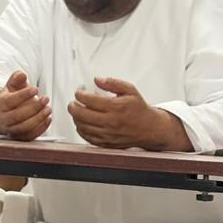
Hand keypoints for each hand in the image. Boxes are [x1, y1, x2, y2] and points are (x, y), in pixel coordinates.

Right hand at [0, 71, 50, 140]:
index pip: (10, 101)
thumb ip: (16, 78)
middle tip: (46, 99)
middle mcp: (3, 119)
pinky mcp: (19, 138)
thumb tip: (22, 74)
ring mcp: (11, 130)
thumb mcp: (11, 86)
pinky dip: (41, 129)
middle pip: (17, 116)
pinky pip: (30, 136)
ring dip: (38, 119)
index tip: (36, 89)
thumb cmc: (9, 99)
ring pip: (24, 128)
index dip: (23, 95)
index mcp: (0, 104)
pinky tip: (48, 119)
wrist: (0, 116)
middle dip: (34, 108)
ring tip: (48, 109)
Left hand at [68, 77, 190, 150]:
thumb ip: (113, 82)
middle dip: (72, 106)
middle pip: (81, 114)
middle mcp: (110, 121)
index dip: (79, 93)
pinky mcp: (106, 143)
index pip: (89, 99)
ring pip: (82, 126)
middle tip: (73, 102)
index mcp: (116, 107)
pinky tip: (83, 123)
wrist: (149, 128)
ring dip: (75, 118)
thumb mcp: (130, 90)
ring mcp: (107, 134)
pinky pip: (87, 137)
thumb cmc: (139, 109)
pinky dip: (81, 129)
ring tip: (77, 111)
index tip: (79, 91)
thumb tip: (97, 80)